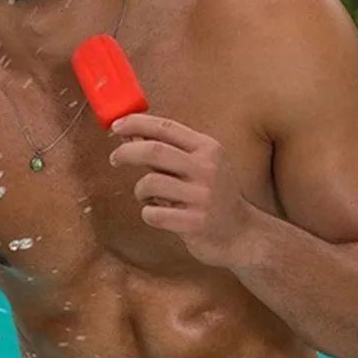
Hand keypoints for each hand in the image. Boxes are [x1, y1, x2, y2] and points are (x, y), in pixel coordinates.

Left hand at [109, 114, 253, 266]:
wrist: (243, 234)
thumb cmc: (215, 197)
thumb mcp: (200, 166)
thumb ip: (168, 151)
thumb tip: (131, 134)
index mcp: (208, 149)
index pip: (166, 128)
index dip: (137, 123)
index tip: (117, 125)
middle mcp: (206, 169)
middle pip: (155, 151)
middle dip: (127, 152)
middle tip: (115, 158)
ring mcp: (201, 197)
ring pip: (151, 183)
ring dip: (140, 190)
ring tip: (148, 197)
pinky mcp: (194, 223)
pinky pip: (153, 214)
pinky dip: (148, 213)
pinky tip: (159, 215)